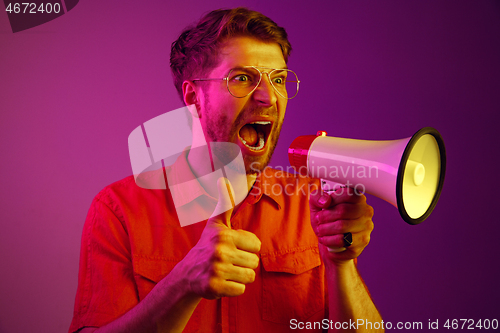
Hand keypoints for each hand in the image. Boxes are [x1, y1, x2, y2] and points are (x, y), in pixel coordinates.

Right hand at [185, 178, 260, 298]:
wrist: (187, 274)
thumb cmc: (207, 245)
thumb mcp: (216, 223)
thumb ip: (225, 203)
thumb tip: (225, 179)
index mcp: (224, 234)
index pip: (256, 245)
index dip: (247, 247)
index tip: (233, 247)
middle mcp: (219, 251)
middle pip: (254, 262)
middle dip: (244, 263)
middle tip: (229, 261)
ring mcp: (217, 270)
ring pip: (249, 276)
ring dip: (240, 276)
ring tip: (227, 271)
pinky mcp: (214, 288)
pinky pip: (241, 290)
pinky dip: (234, 288)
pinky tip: (223, 282)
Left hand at [310, 187, 373, 264]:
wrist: (331, 244)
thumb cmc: (327, 220)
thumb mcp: (317, 205)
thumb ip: (317, 197)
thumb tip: (325, 201)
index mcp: (357, 198)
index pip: (348, 194)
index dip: (332, 200)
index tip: (324, 206)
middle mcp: (366, 211)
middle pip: (343, 210)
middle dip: (325, 216)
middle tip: (318, 220)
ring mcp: (366, 227)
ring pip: (341, 226)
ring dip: (325, 229)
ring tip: (320, 230)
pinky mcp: (362, 241)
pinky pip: (342, 240)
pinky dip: (328, 240)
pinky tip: (325, 239)